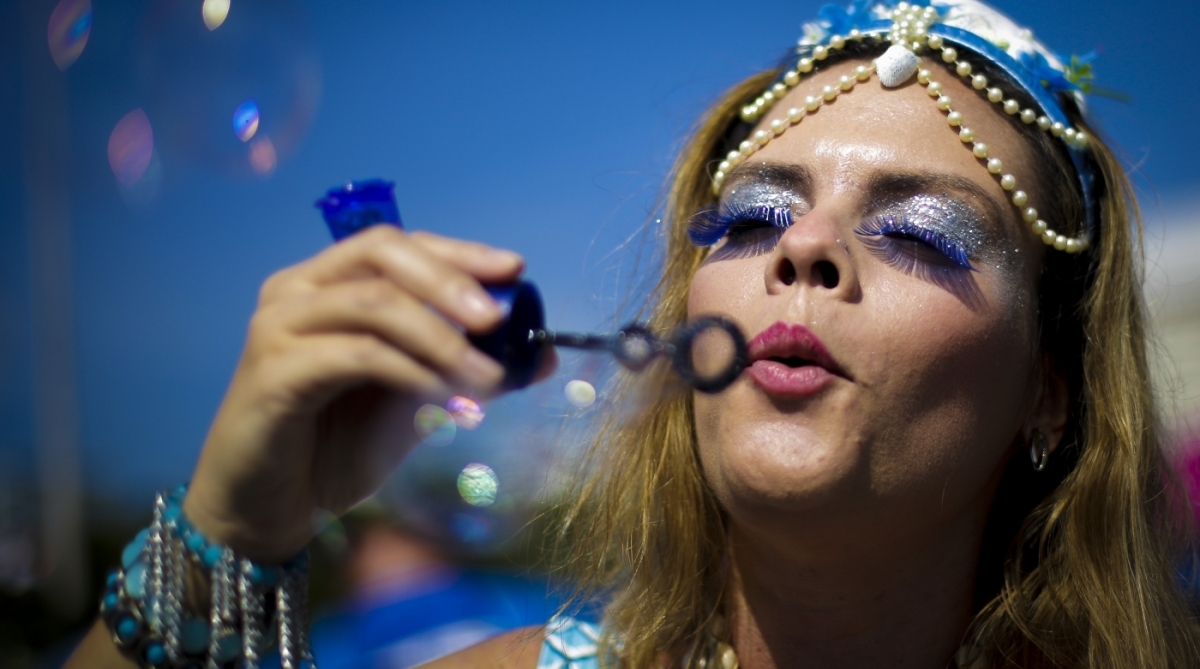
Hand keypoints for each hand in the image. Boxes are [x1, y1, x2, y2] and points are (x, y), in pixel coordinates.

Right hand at [182, 226, 554, 561]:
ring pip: (373, 303)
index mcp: (329, 283)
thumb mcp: (416, 400)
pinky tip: (439, 396)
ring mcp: (279, 326)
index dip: (459, 252)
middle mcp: (298, 290)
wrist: (270, 508)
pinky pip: (356, 354)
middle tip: (496, 319)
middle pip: (382, 252)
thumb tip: (541, 355)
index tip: (514, 269)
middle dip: (450, 281)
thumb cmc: (336, 447)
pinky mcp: (272, 371)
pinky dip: (409, 369)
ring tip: (485, 377)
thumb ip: (467, 369)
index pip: (400, 245)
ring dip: (441, 337)